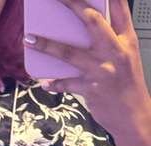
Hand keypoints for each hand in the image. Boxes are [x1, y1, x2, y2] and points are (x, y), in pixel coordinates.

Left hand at [24, 0, 150, 139]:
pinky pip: (66, 83)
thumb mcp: (126, 56)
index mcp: (127, 39)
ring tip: (29, 39)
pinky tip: (44, 82)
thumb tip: (87, 27)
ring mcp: (102, 69)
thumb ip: (111, 40)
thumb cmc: (127, 85)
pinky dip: (54, 83)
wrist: (133, 116)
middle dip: (72, 5)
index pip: (118, 8)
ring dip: (47, 45)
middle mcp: (115, 50)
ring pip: (70, 52)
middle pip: (91, 21)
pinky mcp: (91, 89)